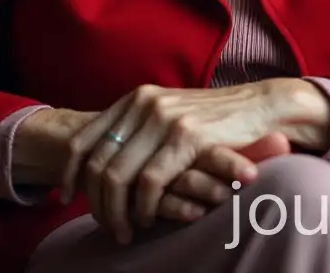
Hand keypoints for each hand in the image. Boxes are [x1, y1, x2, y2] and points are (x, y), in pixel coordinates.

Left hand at [61, 80, 329, 243]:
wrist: (261, 105)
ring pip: (119, 176)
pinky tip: (147, 219)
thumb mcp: (168, 115)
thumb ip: (138, 129)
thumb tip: (105, 160)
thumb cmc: (214, 119)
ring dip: (117, 212)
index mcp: (135, 98)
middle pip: (98, 163)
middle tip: (105, 226)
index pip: (85, 137)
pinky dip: (143, 208)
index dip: (69, 171)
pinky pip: (150, 182)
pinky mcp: (187, 137)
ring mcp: (165, 118)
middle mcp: (144, 104)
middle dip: (96, 202)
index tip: (67, 196)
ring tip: (124, 231)